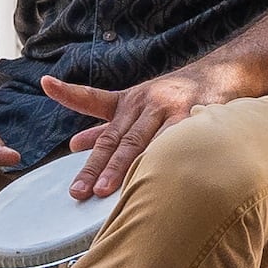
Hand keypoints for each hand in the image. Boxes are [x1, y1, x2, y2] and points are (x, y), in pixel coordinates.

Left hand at [38, 60, 245, 201]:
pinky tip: (150, 179)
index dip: (70, 92)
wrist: (220, 75)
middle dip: (95, 166)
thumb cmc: (172, 98)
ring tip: (105, 190)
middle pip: (115, 138)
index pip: (93, 99)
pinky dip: (159, 160)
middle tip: (78, 191)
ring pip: (140, 142)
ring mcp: (169, 110)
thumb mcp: (136, 106)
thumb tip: (74, 146)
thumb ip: (105, 126)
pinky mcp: (193, 119)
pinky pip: (173, 143)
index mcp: (128, 101)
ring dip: (122, 167)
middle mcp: (145, 103)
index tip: (47, 83)